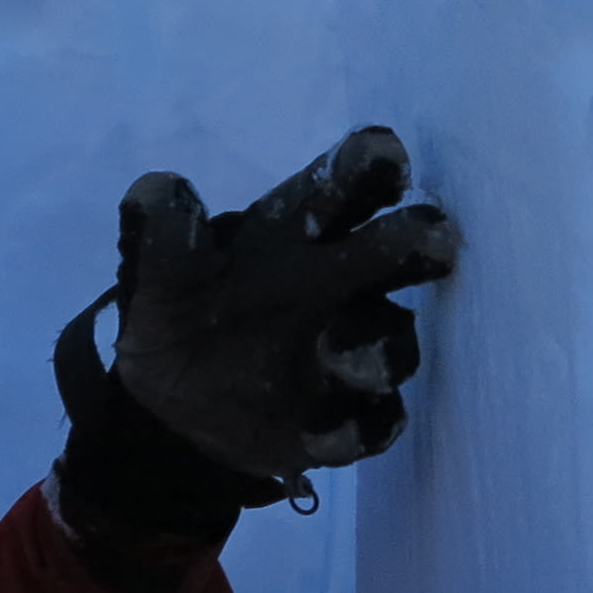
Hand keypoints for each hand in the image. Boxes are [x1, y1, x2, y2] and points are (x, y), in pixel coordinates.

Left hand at [61, 127, 462, 489]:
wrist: (173, 413)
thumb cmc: (180, 321)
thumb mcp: (158, 279)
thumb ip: (164, 237)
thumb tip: (162, 187)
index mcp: (299, 235)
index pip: (344, 186)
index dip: (370, 167)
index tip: (387, 160)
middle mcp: (344, 283)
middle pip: (398, 251)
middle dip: (416, 241)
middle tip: (434, 240)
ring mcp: (355, 349)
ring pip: (392, 339)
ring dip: (376, 346)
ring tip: (334, 356)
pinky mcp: (353, 416)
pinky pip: (374, 419)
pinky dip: (360, 423)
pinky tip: (327, 432)